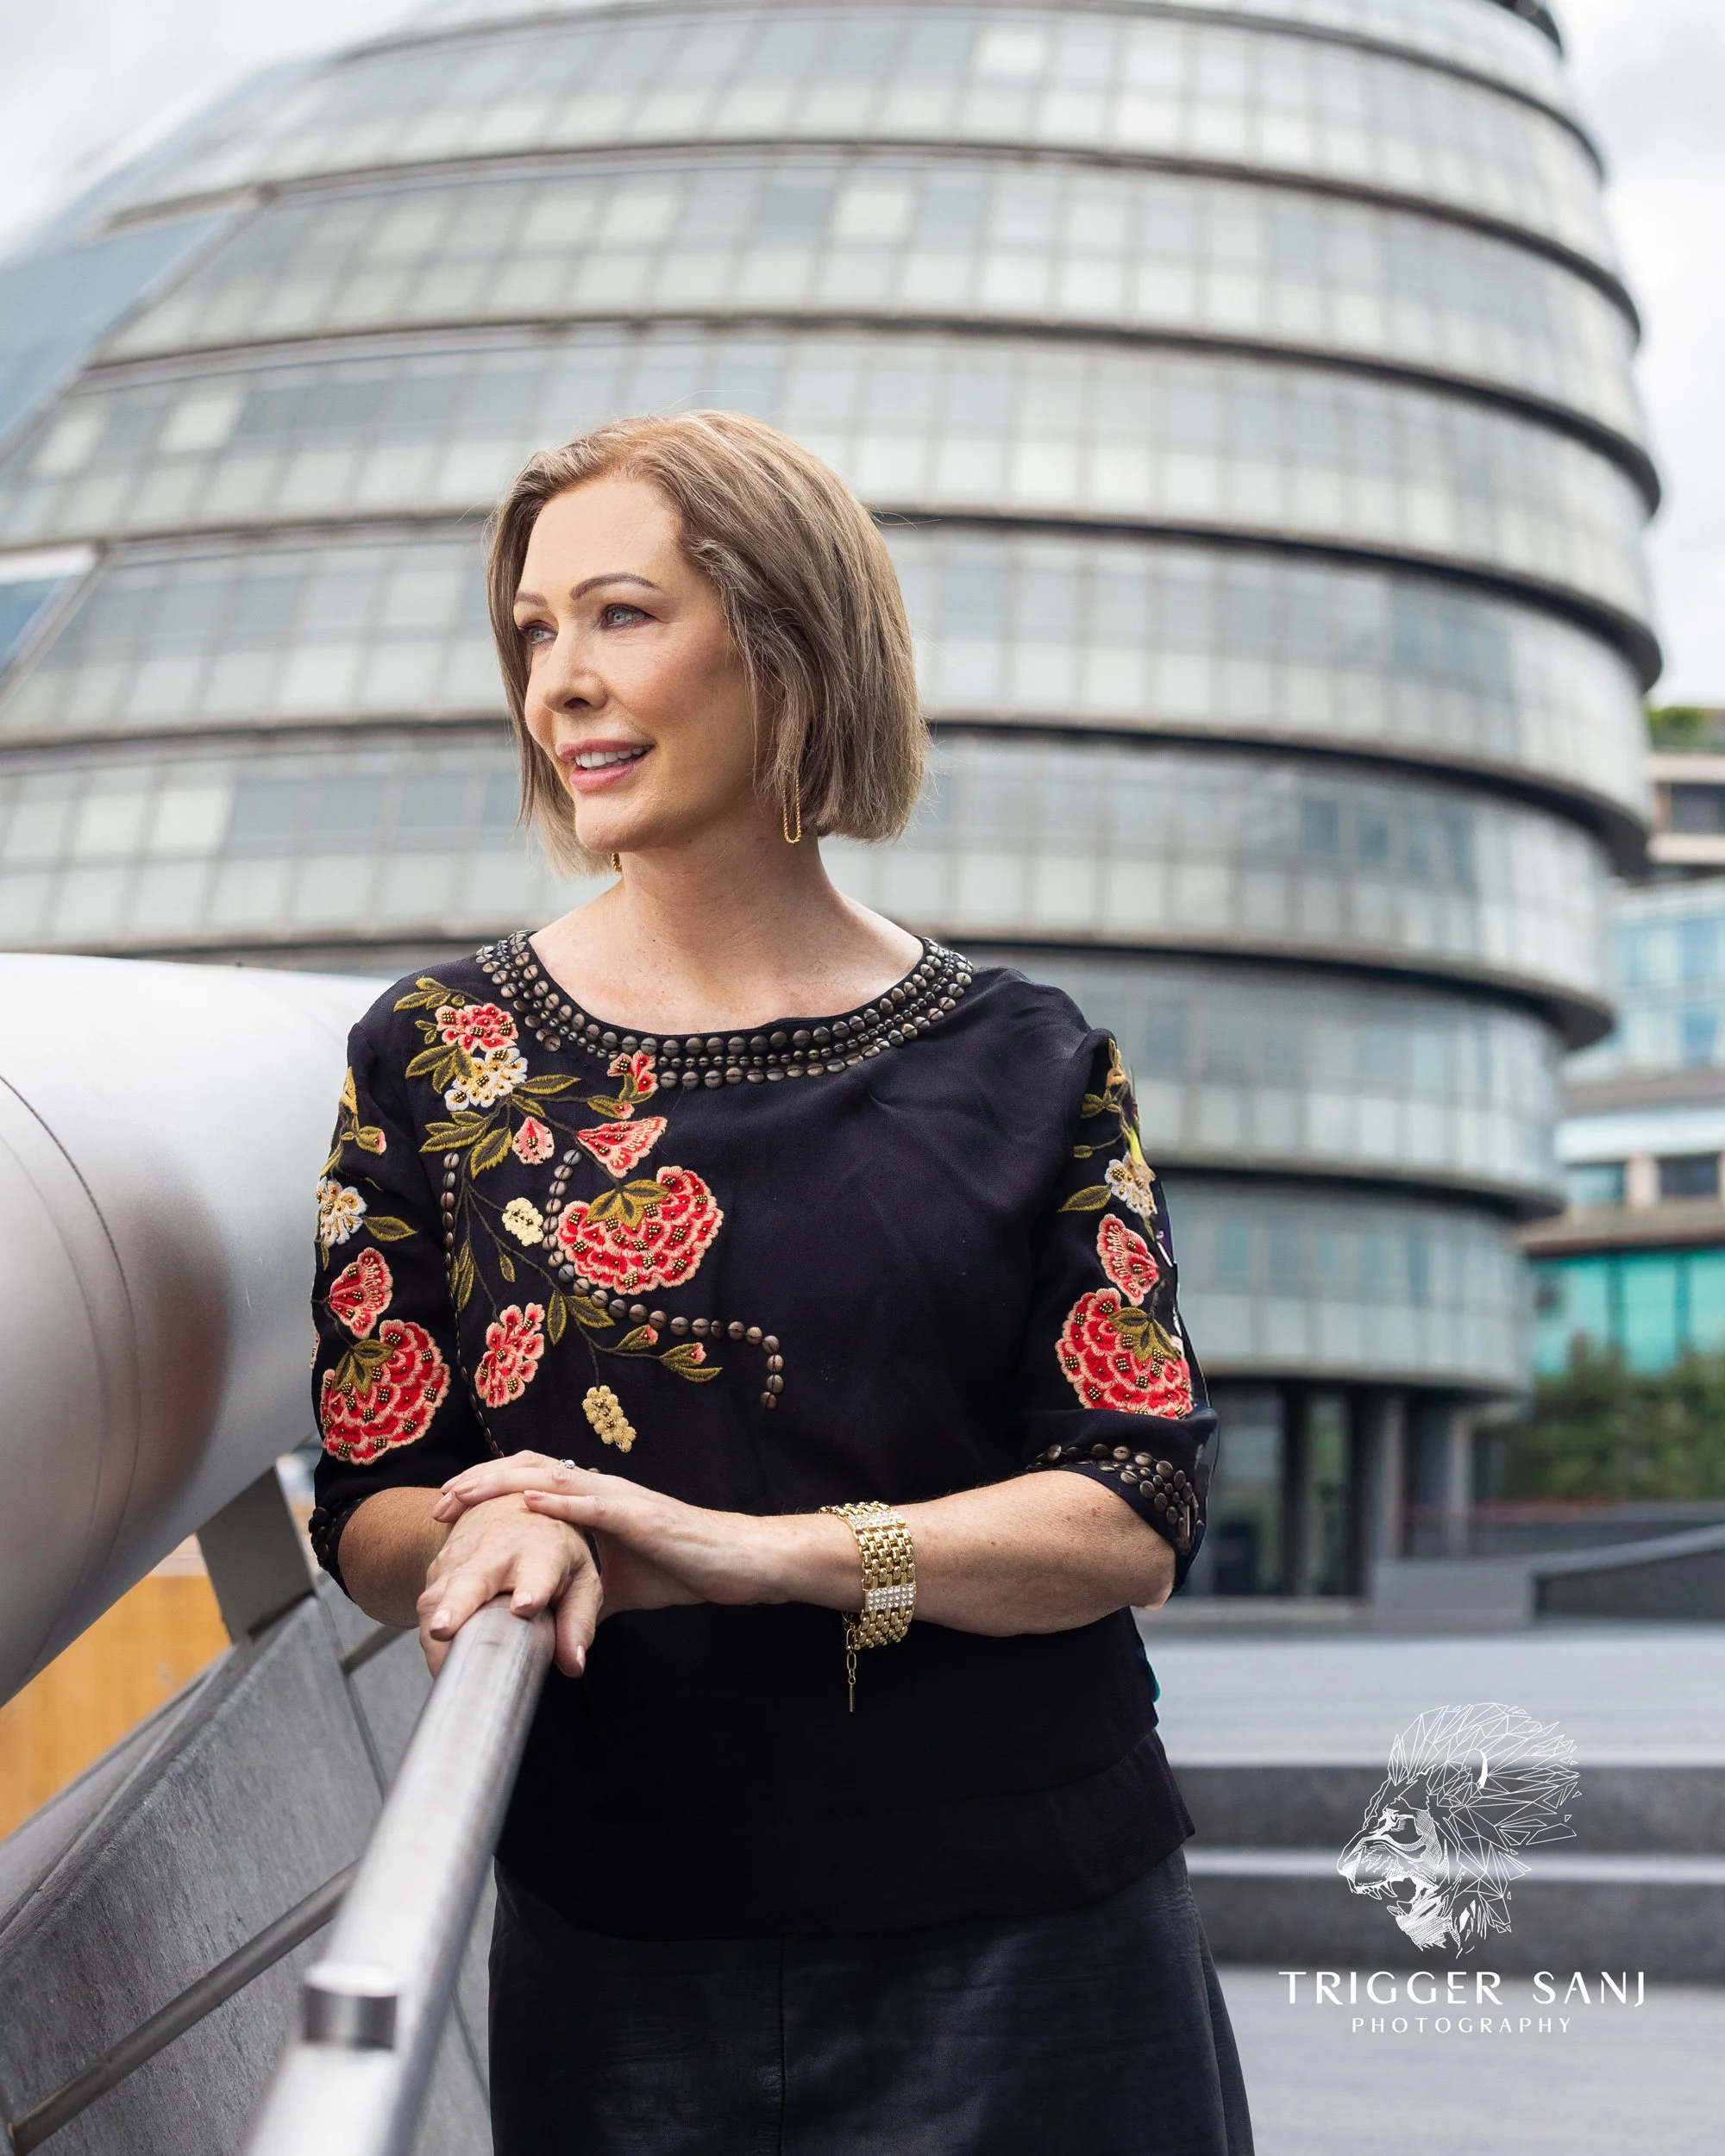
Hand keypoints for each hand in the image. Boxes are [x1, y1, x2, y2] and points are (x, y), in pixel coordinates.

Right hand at [418, 1491, 600, 1677]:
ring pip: (441, 1593)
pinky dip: (430, 1633)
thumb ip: (578, 1621)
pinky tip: (441, 1659)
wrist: (509, 1507)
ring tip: (435, 1647)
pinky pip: (429, 1606)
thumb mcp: (581, 1577)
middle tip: (444, 1628)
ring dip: (435, 1620)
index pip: (537, 1571)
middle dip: (458, 1604)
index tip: (524, 1607)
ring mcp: (462, 1559)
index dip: (531, 1589)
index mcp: (542, 1551)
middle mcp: (498, 1551)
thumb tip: (573, 1665)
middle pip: (473, 1578)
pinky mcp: (437, 1571)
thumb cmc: (551, 1549)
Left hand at [435, 1455, 806, 1610]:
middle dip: (478, 1481)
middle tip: (439, 1500)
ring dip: (503, 1484)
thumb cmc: (684, 1565)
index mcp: (593, 1500)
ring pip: (550, 1478)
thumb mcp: (618, 1583)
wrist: (736, 1562)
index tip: (446, 1504)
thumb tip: (545, 1617)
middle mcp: (601, 1489)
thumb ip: (581, 1588)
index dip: (486, 1486)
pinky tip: (530, 1503)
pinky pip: (594, 1505)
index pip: (528, 1480)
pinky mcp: (641, 1517)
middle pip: (527, 1468)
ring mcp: (620, 1498)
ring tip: (464, 1494)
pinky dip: (559, 1501)